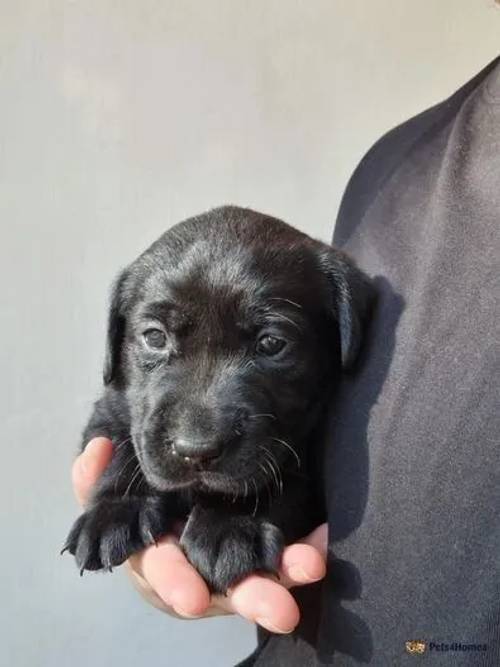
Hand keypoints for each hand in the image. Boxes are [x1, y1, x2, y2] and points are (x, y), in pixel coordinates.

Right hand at [72, 437, 327, 633]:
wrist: (170, 494)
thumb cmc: (134, 502)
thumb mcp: (108, 493)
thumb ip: (92, 478)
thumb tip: (97, 450)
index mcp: (156, 554)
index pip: (163, 570)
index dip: (176, 583)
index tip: (194, 599)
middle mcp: (198, 565)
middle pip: (223, 586)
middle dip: (250, 596)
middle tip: (279, 610)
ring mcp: (230, 561)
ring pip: (260, 573)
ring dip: (288, 573)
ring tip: (313, 566)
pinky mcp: (258, 547)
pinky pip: (284, 554)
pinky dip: (304, 550)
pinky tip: (322, 542)